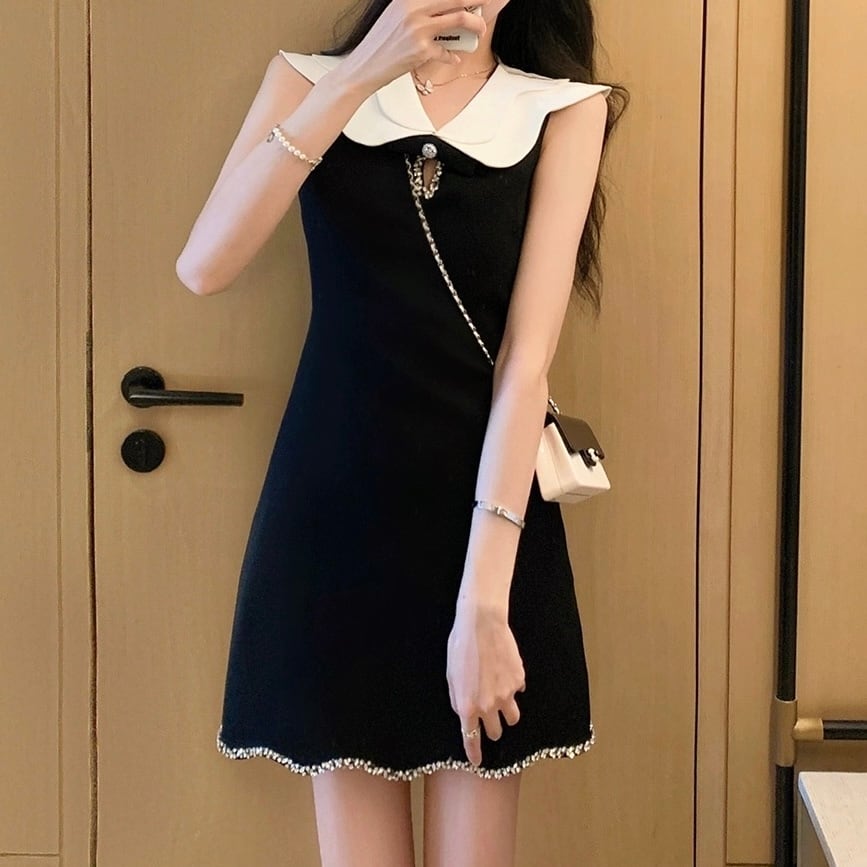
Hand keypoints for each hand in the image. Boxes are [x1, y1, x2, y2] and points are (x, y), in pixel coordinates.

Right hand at [345, 0, 489, 91]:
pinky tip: (453, 57)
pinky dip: (452, 55)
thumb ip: (418, 8)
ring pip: (459, 19)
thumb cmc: (381, 43)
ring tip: (479, 30)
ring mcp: (418, 29)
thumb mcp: (396, 14)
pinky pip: (447, 51)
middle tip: (488, 0)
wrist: (365, 66)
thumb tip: (444, 8)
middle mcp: (413, 8)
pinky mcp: (420, 50)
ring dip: (475, 25)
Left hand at [446, 599, 525, 765]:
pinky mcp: (519, 680)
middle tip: (489, 717)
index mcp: (468, 706)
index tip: (477, 762)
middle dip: (492, 729)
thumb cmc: (460, 647)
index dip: (474, 753)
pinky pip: (518, 691)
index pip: (471, 739)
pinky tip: (504, 671)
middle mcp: (489, 705)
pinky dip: (512, 687)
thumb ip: (458, 699)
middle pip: (496, 732)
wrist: (482, 624)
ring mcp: (507, 694)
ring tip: (501, 700)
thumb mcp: (450, 676)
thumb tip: (465, 712)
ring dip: (507, 714)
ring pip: (513, 718)